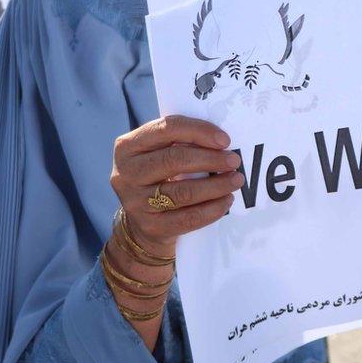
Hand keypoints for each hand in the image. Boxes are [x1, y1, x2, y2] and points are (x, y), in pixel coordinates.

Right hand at [106, 116, 242, 346]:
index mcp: (127, 147)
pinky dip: (212, 210)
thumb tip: (228, 131)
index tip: (226, 138)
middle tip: (236, 161)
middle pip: (173, 158)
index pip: (165, 128)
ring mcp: (133, 205)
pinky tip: (227, 204)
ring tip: (237, 181)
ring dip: (217, 185)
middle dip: (210, 159)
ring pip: (182, 190)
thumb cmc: (164, 185)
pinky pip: (188, 219)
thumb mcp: (165, 160)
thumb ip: (182, 143)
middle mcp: (124, 174)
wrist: (141, 235)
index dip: (199, 132)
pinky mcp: (150, 231)